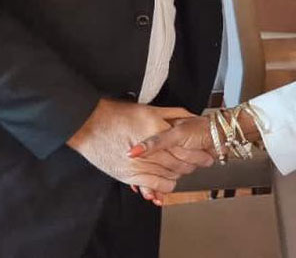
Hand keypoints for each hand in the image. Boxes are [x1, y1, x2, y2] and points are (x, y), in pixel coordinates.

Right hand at [67, 100, 213, 201]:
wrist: (90, 124)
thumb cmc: (117, 114)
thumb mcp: (149, 108)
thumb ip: (172, 113)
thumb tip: (191, 115)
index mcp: (157, 130)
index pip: (185, 148)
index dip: (197, 153)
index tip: (205, 153)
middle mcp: (150, 149)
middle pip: (179, 163)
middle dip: (192, 165)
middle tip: (200, 164)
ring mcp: (139, 164)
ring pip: (168, 176)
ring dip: (178, 175)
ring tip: (183, 171)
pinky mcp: (128, 175)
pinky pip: (153, 185)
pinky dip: (163, 187)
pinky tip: (167, 182)